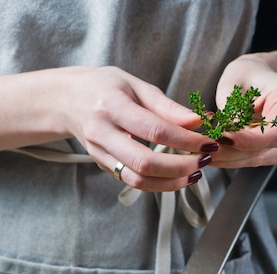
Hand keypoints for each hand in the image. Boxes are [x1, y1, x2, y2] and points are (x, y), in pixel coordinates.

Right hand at [0, 66, 216, 191]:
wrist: (67, 101)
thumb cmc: (104, 88)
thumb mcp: (135, 85)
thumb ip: (166, 106)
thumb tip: (197, 122)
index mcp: (111, 106)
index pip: (153, 129)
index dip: (185, 140)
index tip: (208, 141)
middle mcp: (102, 133)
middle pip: (144, 162)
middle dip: (180, 166)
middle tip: (204, 161)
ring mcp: (100, 154)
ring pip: (138, 179)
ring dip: (171, 181)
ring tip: (195, 173)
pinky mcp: (104, 167)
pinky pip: (133, 182)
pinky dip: (159, 184)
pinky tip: (178, 178)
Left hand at [211, 51, 276, 168]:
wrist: (263, 78)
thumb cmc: (248, 75)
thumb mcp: (234, 82)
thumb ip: (232, 109)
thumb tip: (226, 136)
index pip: (274, 133)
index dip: (247, 141)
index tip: (222, 139)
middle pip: (263, 150)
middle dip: (229, 153)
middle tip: (201, 151)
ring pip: (257, 159)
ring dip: (228, 159)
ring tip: (204, 153)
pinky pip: (256, 160)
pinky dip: (234, 159)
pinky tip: (217, 153)